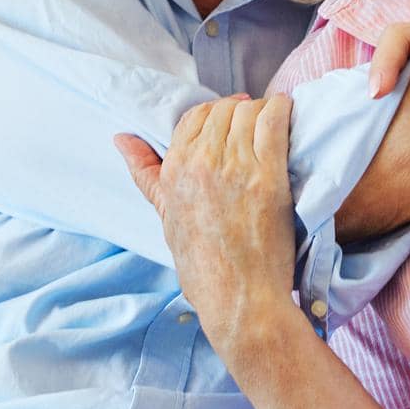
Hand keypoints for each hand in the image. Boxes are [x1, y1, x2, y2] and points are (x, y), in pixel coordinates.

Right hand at [114, 95, 295, 338]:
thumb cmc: (203, 265)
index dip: (216, 115)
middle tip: (255, 128)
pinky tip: (288, 114)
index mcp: (173, 170)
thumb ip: (145, 172)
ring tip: (273, 126)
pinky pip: (273, 121)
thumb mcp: (165, 216)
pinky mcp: (267, 176)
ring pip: (249, 111)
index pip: (195, 115)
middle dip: (241, 112)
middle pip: (224, 109)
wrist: (239, 299)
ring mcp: (235, 167)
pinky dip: (282, 110)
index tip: (232, 124)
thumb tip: (121, 137)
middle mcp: (200, 163)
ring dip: (263, 112)